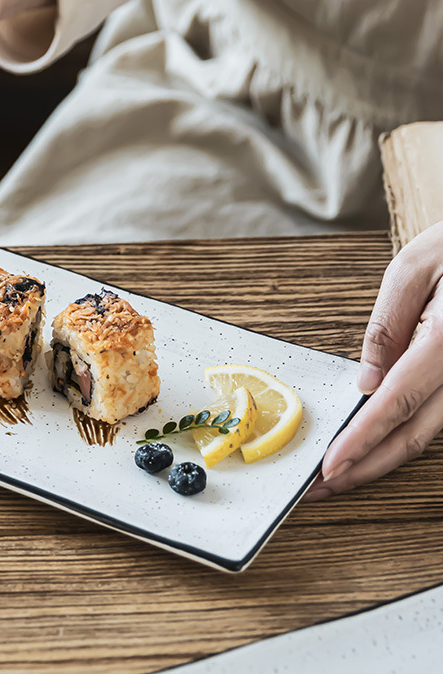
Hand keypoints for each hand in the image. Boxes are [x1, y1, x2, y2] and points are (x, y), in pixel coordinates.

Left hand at [305, 220, 442, 500]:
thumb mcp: (417, 268)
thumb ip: (390, 325)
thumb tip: (367, 379)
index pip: (397, 403)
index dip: (361, 440)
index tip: (329, 467)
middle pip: (416, 435)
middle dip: (366, 467)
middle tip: (321, 486)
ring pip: (429, 433)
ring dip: (383, 457)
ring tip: (341, 472)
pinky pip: (438, 413)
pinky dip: (404, 434)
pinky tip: (374, 440)